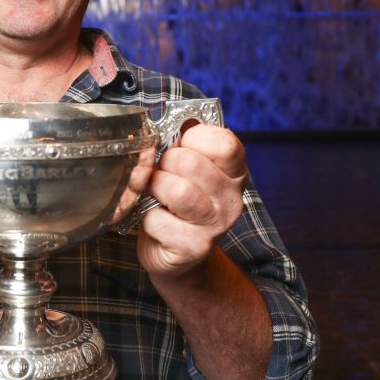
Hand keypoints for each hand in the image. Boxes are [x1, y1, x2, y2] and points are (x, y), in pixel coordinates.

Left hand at [137, 123, 246, 281]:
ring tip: (156, 195)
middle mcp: (231, 199)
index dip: (194, 138)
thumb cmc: (176, 202)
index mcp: (233, 172)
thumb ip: (181, 144)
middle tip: (162, 175)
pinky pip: (157, 220)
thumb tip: (159, 125)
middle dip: (164, 164)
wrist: (174, 254)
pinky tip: (155, 221)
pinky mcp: (194, 247)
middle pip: (191, 162)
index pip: (225, 143)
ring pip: (177, 190)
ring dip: (154, 189)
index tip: (182, 146)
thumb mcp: (185, 168)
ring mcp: (215, 225)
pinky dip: (146, 218)